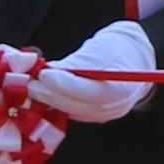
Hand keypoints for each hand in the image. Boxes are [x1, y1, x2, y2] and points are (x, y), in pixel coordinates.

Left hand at [34, 19, 156, 123]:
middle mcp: (116, 105)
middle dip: (52, 94)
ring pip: (74, 111)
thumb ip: (79, 61)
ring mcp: (106, 114)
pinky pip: (74, 113)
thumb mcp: (101, 47)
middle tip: (31, 83)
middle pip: (81, 106)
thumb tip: (51, 69)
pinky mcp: (95, 116)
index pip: (93, 91)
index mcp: (124, 86)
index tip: (45, 74)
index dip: (66, 85)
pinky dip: (57, 103)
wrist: (133, 60)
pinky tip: (43, 93)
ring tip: (32, 87)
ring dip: (51, 100)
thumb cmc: (116, 49)